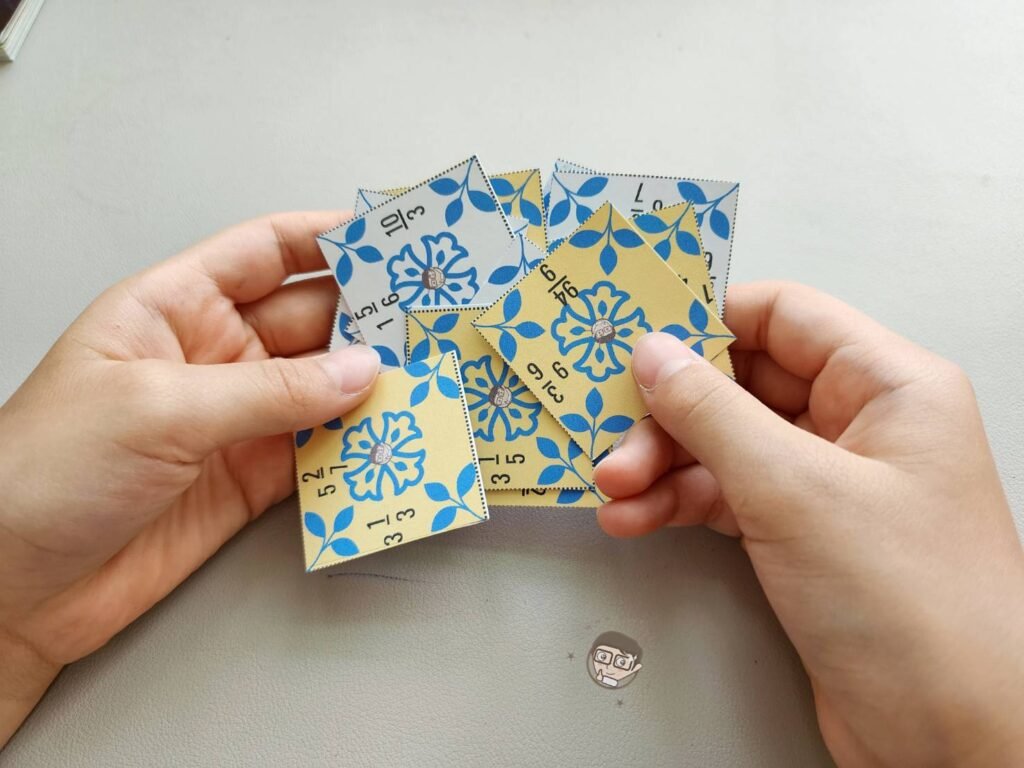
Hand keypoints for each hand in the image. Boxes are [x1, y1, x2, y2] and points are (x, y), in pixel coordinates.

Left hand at [0, 212, 379, 743]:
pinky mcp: (251, 478)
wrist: (15, 585)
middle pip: (307, 319)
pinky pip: (318, 451)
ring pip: (321, 387)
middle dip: (367, 317)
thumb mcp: (162, 408)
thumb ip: (271, 390)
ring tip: (432, 377)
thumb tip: (364, 370)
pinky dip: (357, 445)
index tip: (388, 240)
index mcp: (174, 306)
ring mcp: (235, 418)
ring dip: (371, 384)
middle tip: (431, 318)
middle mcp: (212, 355)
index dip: (325, 239)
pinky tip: (395, 438)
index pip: (263, 252)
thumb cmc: (50, 469)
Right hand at [594, 282, 1023, 766]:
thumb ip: (714, 413)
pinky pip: (727, 498)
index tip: (638, 334)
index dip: (707, 319)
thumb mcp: (795, 490)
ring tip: (615, 487)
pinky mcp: (803, 538)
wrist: (953, 740)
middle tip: (615, 433)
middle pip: (743, 384)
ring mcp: (830, 486)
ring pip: (726, 445)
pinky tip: (638, 518)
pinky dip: (678, 505)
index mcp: (889, 386)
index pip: (784, 316)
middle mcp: (862, 426)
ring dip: (662, 464)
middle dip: (670, 411)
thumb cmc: (916, 610)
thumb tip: (657, 354)